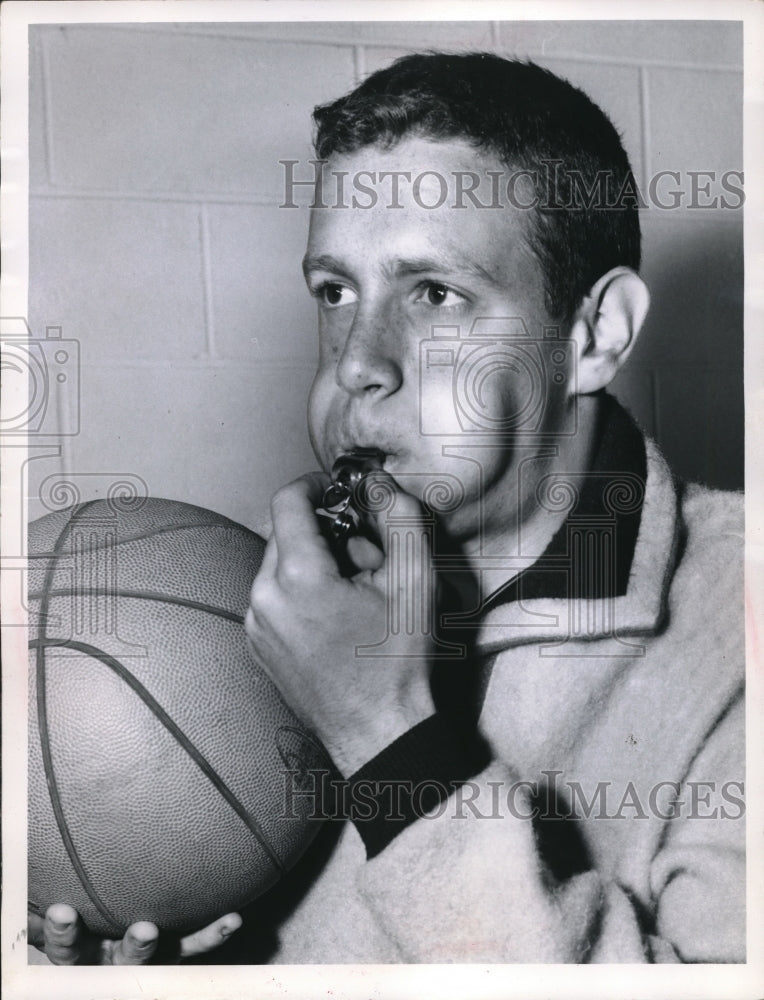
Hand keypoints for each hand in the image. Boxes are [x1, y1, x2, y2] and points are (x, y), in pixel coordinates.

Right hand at [28, 903, 241, 964]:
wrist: (109, 951)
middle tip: (146, 930)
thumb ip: (40, 908)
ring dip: (173, 945)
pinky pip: (195, 947)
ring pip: (162, 958)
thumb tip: (22, 878)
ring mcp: (147, 961)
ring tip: (178, 927)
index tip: (62, 910)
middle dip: (135, 947)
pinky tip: (234, 918)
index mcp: (81, 952)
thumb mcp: (58, 921)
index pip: (67, 946)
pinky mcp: (174, 955)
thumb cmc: (80, 922)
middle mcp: (114, 961)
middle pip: (123, 960)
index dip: (63, 932)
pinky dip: (213, 934)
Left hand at [245, 472, 437, 774]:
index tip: (341, 490)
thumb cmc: (397, 662)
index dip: (316, 484)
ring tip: (354, 594)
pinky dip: (301, 591)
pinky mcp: (257, 645)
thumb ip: (399, 517)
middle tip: (366, 557)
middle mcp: (263, 599)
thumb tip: (376, 482)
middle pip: (285, 533)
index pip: (288, 500)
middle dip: (324, 531)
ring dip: (314, 562)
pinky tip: (336, 617)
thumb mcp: (415, 581)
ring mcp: (256, 626)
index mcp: (297, 578)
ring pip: (279, 565)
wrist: (378, 733)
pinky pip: (273, 597)